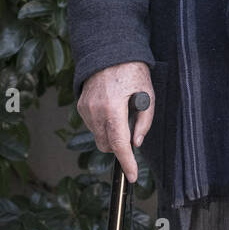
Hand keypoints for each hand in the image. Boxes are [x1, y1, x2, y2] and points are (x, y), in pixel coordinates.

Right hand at [77, 61, 154, 183]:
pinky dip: (103, 125)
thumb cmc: (133, 72)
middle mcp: (95, 110)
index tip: (132, 176)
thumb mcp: (148, 94)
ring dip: (111, 135)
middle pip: (107, 145)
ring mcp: (85, 109)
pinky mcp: (80, 106)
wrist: (110, 52)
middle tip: (131, 132)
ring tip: (121, 113)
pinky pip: (92, 126)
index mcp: (113, 107)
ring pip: (98, 137)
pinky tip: (111, 109)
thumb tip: (136, 143)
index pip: (119, 144)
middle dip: (120, 147)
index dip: (127, 162)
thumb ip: (144, 121)